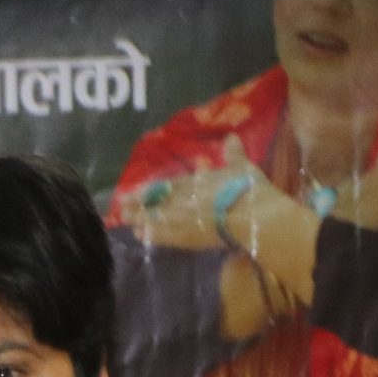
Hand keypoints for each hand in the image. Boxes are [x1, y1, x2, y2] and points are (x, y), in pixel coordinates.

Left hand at [125, 135, 273, 253]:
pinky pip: (166, 237)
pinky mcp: (190, 239)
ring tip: (127, 223)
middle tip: (122, 208)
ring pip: (158, 219)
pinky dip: (153, 235)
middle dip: (140, 205)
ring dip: (141, 220)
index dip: (150, 190)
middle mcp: (185, 200)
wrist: (255, 217)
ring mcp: (185, 220)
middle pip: (158, 203)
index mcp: (195, 183)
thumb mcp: (242, 168)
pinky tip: (140, 235)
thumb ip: (234, 154)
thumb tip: (231, 137)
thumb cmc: (249, 190)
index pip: (168, 186)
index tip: (134, 192)